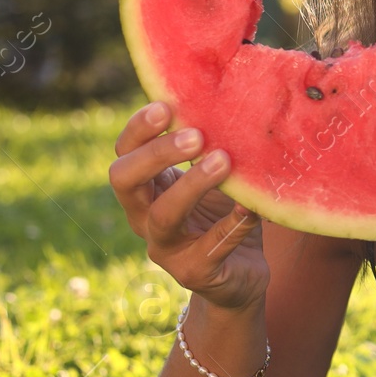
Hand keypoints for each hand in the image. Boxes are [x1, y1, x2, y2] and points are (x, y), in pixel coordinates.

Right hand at [108, 101, 267, 313]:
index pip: (124, 154)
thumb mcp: (215, 180)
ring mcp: (165, 249)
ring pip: (164, 216)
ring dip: (192, 185)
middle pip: (126, 181)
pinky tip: (252, 206)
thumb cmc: (225, 215)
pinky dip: (234, 223)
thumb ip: (211, 151)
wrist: (243, 275)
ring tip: (223, 160)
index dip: (138, 130)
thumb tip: (229, 101)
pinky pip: (213, 246)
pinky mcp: (195, 272)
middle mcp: (144, 218)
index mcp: (145, 190)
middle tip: (195, 136)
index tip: (166, 106)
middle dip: (156, 154)